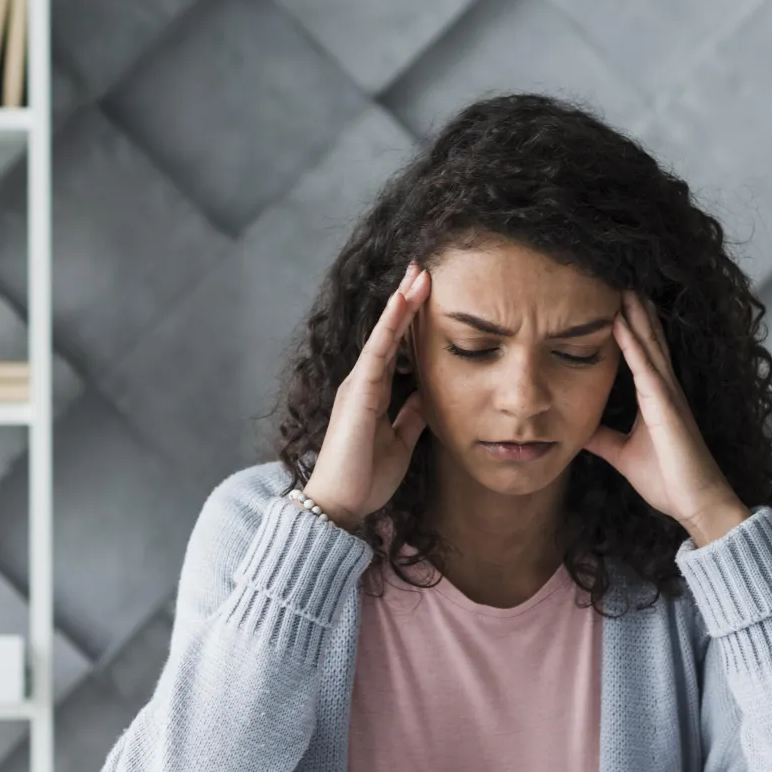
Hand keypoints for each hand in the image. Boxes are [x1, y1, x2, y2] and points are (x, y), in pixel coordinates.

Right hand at [303, 261, 429, 530]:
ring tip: (419, 273)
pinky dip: (390, 325)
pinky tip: (402, 302)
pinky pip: (377, 352)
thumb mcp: (401, 441)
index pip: (397, 347)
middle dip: (406, 299)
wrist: (342, 505)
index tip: (427, 292)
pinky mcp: (358, 393)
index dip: (411, 319)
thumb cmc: (367, 477)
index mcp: (374, 393)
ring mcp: (358, 384)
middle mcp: (364, 382)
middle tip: (423, 267)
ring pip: (383, 334)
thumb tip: (429, 394)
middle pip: (389, 332)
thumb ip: (411, 415)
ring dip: (401, 302)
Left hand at [582, 290, 749, 545]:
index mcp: (656, 398)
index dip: (632, 326)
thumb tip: (578, 428)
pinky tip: (621, 326)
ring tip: (624, 287)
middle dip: (636, 311)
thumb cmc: (668, 480)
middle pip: (648, 341)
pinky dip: (633, 346)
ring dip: (636, 317)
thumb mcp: (623, 454)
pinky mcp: (666, 409)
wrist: (696, 504)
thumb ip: (603, 439)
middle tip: (621, 279)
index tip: (616, 301)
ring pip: (649, 347)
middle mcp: (664, 390)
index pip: (642, 353)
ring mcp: (667, 396)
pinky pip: (647, 370)